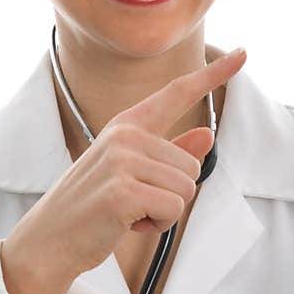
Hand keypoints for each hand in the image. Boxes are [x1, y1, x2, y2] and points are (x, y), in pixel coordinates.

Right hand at [2, 48, 247, 286]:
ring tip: (129, 213)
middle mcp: (125, 134)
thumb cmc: (93, 206)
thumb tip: (208, 135)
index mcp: (127, 124)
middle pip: (193, 164)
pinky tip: (127, 224)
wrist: (50, 239)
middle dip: (171, 194)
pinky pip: (174, 208)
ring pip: (187, 188)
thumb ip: (171, 153)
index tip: (244, 53)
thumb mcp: (132, 172)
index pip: (177, 92)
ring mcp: (122, 160)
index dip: (214, 74)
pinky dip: (158, 225)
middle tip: (132, 203)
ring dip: (164, 212)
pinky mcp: (123, 191)